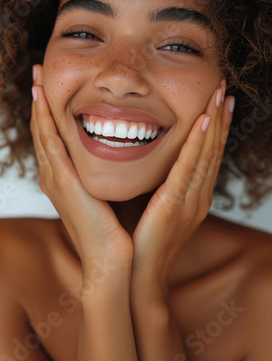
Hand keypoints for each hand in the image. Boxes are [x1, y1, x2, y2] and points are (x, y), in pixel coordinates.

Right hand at [30, 64, 132, 268]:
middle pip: (42, 129)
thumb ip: (104, 173)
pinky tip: (42, 100)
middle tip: (39, 71)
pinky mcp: (61, 182)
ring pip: (42, 131)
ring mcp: (54, 178)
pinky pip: (50, 144)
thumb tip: (120, 152)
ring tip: (38, 76)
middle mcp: (53, 176)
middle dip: (40, 100)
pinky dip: (44, 120)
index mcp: (64, 178)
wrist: (112, 259)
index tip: (50, 85)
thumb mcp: (105, 193)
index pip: (53, 136)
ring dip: (39, 103)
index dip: (49, 111)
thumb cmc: (113, 229)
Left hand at [131, 80, 233, 288]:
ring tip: (219, 96)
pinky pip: (189, 167)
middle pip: (213, 149)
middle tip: (225, 89)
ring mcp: (191, 200)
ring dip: (213, 122)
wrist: (138, 274)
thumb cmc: (143, 239)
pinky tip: (202, 122)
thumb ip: (162, 184)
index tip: (219, 101)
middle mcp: (198, 195)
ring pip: (206, 153)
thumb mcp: (157, 206)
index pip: (208, 154)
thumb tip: (155, 160)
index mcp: (194, 195)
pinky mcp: (175, 204)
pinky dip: (197, 143)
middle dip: (220, 117)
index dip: (216, 127)